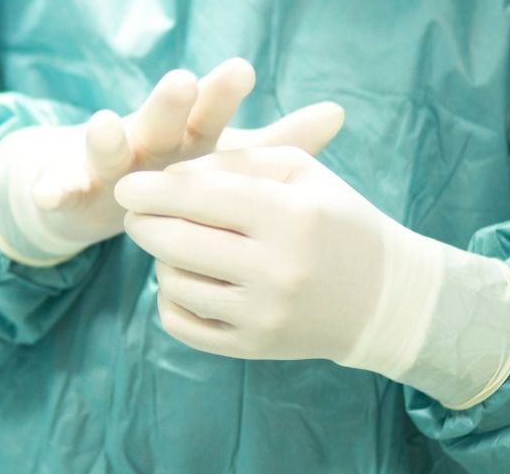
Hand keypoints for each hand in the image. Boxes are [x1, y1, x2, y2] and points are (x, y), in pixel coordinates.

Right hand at [0, 59, 345, 264]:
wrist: (95, 187)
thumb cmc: (173, 171)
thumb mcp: (225, 160)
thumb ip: (279, 142)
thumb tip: (341, 111)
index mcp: (187, 134)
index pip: (208, 111)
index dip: (221, 92)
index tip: (242, 69)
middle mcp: (147, 140)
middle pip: (159, 119)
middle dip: (169, 101)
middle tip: (182, 81)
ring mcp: (106, 163)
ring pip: (106, 148)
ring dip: (105, 137)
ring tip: (108, 125)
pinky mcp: (69, 187)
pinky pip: (60, 189)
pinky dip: (54, 189)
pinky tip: (50, 193)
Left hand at [114, 146, 509, 408]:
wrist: (383, 297)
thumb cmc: (336, 220)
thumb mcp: (303, 172)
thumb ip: (238, 161)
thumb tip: (170, 175)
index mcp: (290, 215)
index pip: (199, 196)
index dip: (152, 188)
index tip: (126, 185)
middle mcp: (277, 269)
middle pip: (176, 242)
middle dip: (142, 223)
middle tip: (134, 213)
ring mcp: (264, 315)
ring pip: (174, 283)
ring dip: (162, 259)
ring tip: (176, 244)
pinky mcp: (254, 348)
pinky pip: (182, 325)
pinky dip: (170, 300)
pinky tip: (186, 280)